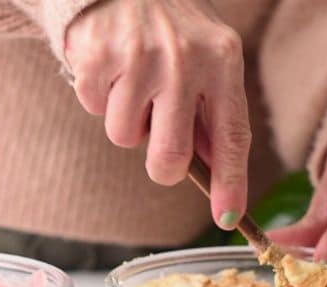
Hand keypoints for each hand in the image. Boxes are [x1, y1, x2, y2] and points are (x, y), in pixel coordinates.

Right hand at [65, 0, 250, 228]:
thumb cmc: (168, 27)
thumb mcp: (205, 57)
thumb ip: (210, 111)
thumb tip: (215, 170)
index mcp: (222, 61)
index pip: (232, 138)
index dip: (230, 184)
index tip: (228, 219)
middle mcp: (185, 59)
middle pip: (170, 159)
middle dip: (161, 164)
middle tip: (154, 136)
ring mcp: (140, 57)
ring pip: (124, 137)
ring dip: (125, 118)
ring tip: (131, 78)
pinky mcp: (99, 55)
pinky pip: (94, 109)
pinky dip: (98, 97)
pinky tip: (109, 66)